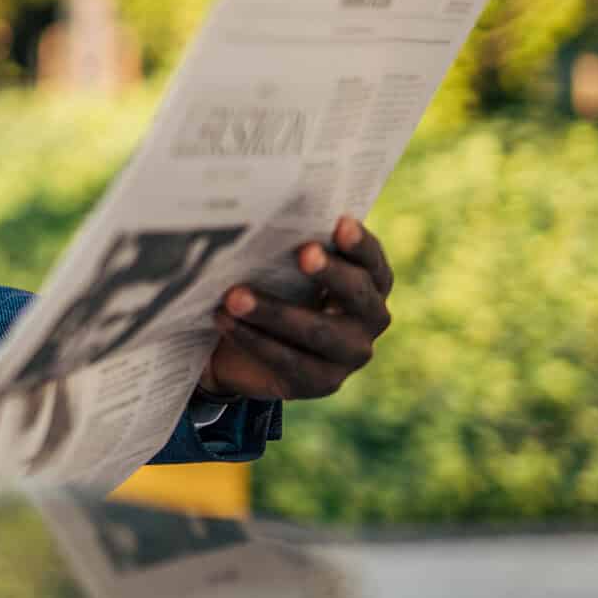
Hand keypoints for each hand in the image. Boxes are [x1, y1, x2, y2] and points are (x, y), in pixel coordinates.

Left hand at [200, 216, 394, 401]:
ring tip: (235, 296)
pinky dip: (254, 339)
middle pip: (357, 294)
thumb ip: (289, 246)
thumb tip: (263, 214)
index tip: (340, 223)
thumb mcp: (283, 267)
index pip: (373, 261)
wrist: (245, 351)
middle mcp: (371, 319)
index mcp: (370, 282)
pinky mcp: (323, 383)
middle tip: (302, 253)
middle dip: (329, 272)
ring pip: (319, 332)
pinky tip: (224, 320)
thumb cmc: (274, 289)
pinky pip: (290, 361)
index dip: (359, 244)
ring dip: (275, 312)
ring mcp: (351, 355)